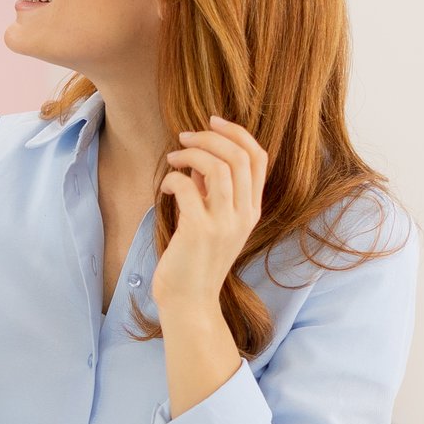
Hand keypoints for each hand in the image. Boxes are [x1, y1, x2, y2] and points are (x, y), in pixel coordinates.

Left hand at [151, 116, 268, 316]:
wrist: (190, 302)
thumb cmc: (196, 260)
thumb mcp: (214, 222)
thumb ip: (212, 191)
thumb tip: (199, 158)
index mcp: (252, 210)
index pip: (258, 158)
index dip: (237, 133)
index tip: (213, 121)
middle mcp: (244, 215)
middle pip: (239, 156)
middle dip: (210, 136)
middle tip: (184, 135)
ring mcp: (225, 223)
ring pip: (217, 166)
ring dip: (191, 153)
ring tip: (173, 157)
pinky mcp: (200, 231)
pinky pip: (188, 187)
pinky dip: (174, 178)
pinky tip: (165, 186)